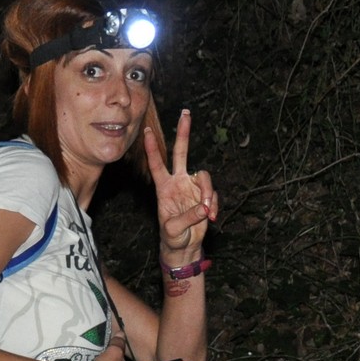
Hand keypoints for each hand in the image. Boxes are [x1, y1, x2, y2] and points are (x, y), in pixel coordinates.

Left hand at [142, 108, 218, 259]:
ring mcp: (193, 187)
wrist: (184, 247)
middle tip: (185, 113)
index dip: (151, 149)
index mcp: (164, 187)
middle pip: (181, 152)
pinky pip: (213, 195)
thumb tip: (204, 207)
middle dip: (184, 133)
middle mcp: (179, 182)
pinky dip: (214, 206)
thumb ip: (188, 217)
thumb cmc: (173, 237)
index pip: (156, 164)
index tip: (145, 131)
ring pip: (204, 177)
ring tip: (207, 213)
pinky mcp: (205, 196)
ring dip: (208, 193)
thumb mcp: (173, 230)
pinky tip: (210, 218)